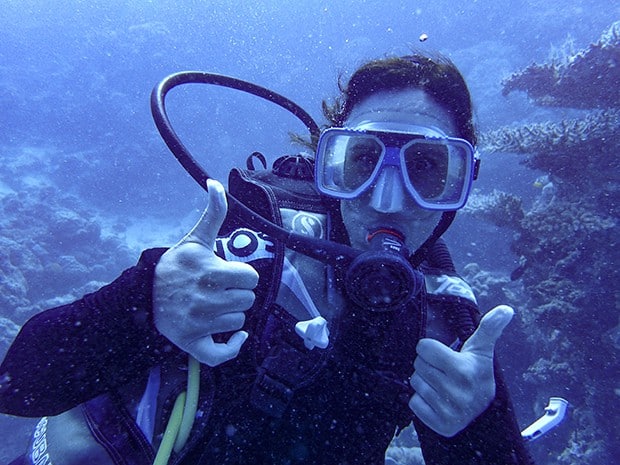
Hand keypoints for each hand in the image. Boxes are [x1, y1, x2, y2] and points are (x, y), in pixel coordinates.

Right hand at [153, 179, 258, 365]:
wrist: (143, 295)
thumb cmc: (176, 266)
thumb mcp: (195, 239)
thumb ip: (213, 213)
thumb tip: (216, 182)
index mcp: (209, 272)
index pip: (251, 278)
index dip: (243, 276)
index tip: (229, 274)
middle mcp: (204, 299)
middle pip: (247, 301)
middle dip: (237, 294)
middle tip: (220, 291)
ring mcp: (197, 324)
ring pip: (237, 322)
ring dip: (231, 315)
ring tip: (213, 306)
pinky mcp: (191, 343)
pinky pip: (223, 353)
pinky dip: (233, 346)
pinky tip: (235, 336)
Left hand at [408, 305, 513, 436]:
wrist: (484, 412)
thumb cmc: (477, 372)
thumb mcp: (481, 350)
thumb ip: (489, 328)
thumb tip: (506, 309)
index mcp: (464, 370)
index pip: (423, 347)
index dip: (432, 349)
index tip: (445, 356)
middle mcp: (457, 393)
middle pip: (418, 365)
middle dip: (428, 365)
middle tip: (444, 372)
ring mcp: (450, 412)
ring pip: (415, 383)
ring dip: (424, 382)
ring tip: (441, 386)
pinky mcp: (441, 426)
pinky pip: (413, 403)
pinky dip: (421, 401)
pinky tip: (436, 401)